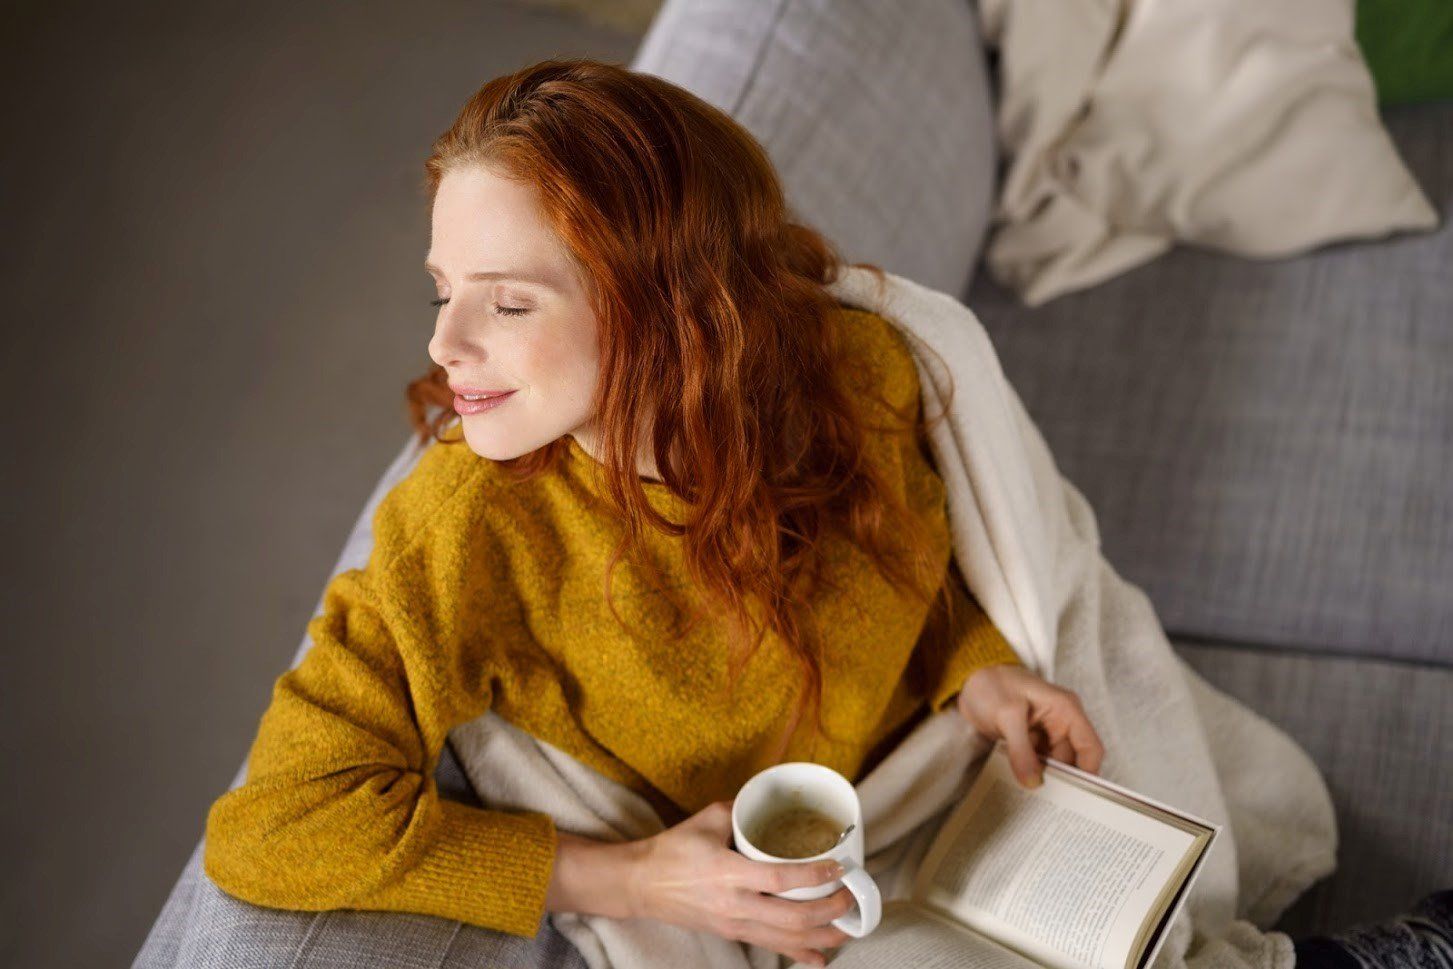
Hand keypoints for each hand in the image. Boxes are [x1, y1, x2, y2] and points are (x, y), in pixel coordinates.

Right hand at [625, 799, 855, 966]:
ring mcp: (733, 924)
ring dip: (821, 937)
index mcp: (727, 872)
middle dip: (828, 910)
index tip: (838, 868)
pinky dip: (798, 955)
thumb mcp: (709, 819)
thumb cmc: (674, 848)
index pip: (779, 879)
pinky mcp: (732, 933)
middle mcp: (733, 904)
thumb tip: (774, 802)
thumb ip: (745, 812)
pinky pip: (771, 947)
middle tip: (849, 897)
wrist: (642, 884)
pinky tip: (819, 958)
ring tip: (846, 928)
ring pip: (785, 939)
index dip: (813, 876)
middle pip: (791, 918)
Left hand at [955, 664, 1104, 787]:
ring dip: (1045, 779)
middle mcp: (1061, 723)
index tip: (1078, 797)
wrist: (968, 679)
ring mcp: (1045, 734)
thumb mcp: (1007, 714)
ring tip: (1036, 801)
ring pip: (1053, 765)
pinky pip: (1036, 763)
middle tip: (1051, 804)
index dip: (1088, 773)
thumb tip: (1033, 782)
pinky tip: (1023, 788)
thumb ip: (1021, 749)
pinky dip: (1031, 774)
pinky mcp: (1029, 742)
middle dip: (1063, 781)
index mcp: (1066, 710)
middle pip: (1072, 761)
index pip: (1090, 747)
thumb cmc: (991, 683)